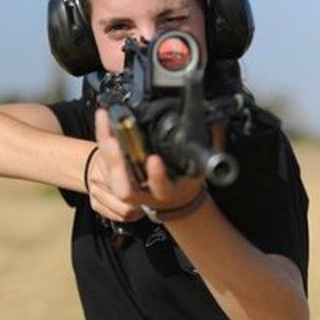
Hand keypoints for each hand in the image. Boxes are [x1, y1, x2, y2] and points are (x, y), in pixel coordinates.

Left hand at [86, 109, 205, 222]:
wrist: (175, 199)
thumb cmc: (187, 180)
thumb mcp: (201, 166)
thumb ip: (209, 145)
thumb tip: (216, 121)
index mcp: (168, 191)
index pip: (162, 187)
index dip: (157, 176)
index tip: (154, 160)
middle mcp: (147, 194)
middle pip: (126, 188)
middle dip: (118, 164)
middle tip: (113, 140)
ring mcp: (132, 189)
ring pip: (112, 178)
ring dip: (106, 152)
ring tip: (106, 123)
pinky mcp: (121, 180)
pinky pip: (106, 162)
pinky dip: (103, 140)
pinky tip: (104, 120)